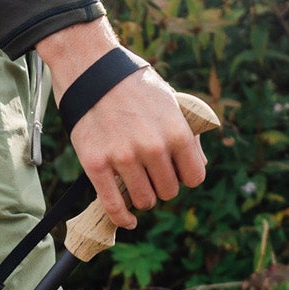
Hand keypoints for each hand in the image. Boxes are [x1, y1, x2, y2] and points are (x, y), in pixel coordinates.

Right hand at [34, 18, 206, 230]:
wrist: (91, 68)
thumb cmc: (133, 83)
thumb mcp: (170, 101)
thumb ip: (185, 134)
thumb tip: (197, 166)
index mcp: (177, 132)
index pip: (194, 177)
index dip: (184, 177)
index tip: (174, 172)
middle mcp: (153, 148)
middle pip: (168, 192)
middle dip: (161, 186)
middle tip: (150, 175)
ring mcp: (124, 158)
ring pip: (144, 200)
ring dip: (142, 197)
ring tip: (135, 185)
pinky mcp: (96, 164)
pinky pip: (113, 204)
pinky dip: (122, 218)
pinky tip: (128, 221)